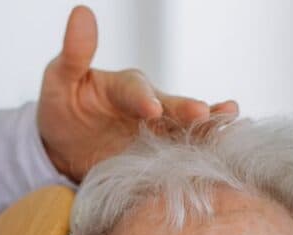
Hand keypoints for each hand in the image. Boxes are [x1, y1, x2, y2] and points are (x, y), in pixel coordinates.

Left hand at [37, 5, 237, 180]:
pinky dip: (202, 157)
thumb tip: (81, 13)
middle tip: (205, 113)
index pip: (135, 91)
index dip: (143, 99)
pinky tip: (224, 155)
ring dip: (209, 129)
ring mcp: (158, 135)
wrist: (66, 148)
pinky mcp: (160, 161)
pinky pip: (183, 158)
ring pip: (186, 131)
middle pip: (172, 108)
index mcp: (125, 87)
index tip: (152, 109)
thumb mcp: (60, 80)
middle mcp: (149, 108)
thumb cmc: (63, 108)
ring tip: (232, 125)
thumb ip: (74, 54)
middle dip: (188, 111)